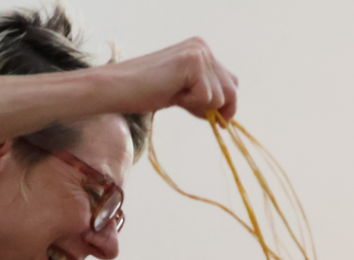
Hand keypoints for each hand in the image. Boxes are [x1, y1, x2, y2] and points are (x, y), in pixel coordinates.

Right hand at [108, 38, 237, 120]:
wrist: (121, 87)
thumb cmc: (150, 92)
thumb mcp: (187, 90)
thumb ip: (208, 94)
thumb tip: (229, 115)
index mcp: (202, 49)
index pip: (233, 83)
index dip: (227, 105)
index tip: (214, 118)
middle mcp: (202, 47)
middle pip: (233, 91)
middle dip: (216, 108)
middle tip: (186, 103)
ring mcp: (198, 53)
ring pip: (221, 98)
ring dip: (199, 106)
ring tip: (175, 94)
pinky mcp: (193, 63)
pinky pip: (207, 98)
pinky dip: (191, 104)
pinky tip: (172, 92)